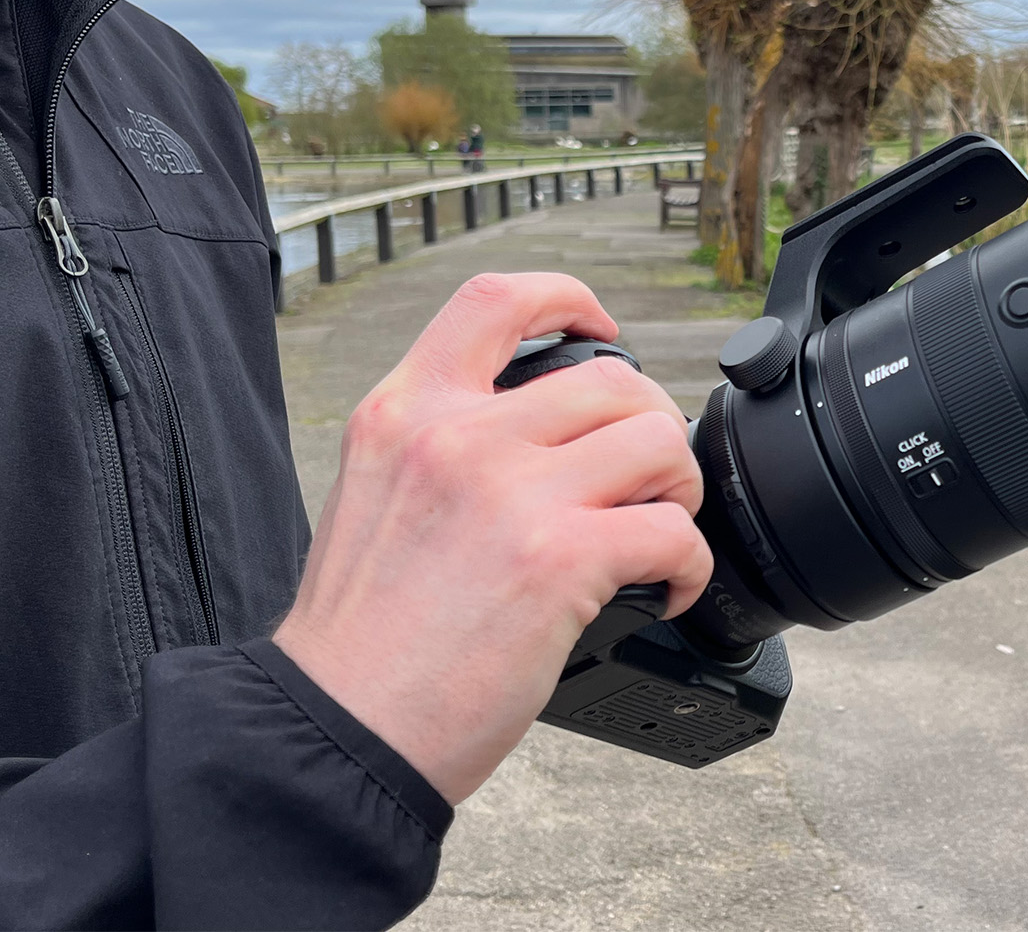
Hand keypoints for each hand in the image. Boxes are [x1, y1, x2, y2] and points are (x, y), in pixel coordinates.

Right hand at [273, 273, 710, 803]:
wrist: (337, 728)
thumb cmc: (360, 640)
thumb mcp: (374, 495)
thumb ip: (441, 448)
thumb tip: (533, 438)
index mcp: (405, 412)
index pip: (496, 301)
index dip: (568, 298)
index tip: (602, 329)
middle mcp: (457, 436)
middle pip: (611, 379)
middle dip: (651, 425)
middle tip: (646, 480)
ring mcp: (511, 494)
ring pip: (656, 439)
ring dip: (679, 487)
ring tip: (659, 528)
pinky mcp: (559, 560)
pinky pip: (673, 531)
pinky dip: (690, 563)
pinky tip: (666, 590)